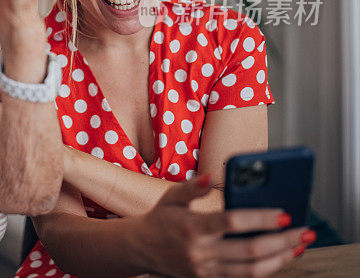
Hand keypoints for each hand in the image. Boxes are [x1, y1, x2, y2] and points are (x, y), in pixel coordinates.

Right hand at [140, 176, 313, 276]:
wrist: (141, 249)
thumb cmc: (160, 218)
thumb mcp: (172, 197)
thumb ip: (193, 187)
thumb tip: (210, 176)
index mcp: (192, 228)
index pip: (232, 222)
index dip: (260, 219)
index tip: (282, 214)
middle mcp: (201, 252)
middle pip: (250, 251)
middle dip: (282, 241)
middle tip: (303, 230)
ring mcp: (206, 270)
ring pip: (252, 270)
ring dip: (280, 259)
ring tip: (298, 246)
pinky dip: (266, 269)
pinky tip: (280, 258)